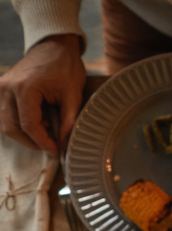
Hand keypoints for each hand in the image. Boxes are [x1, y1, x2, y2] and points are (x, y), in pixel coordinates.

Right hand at [0, 36, 85, 154]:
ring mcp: (0, 87)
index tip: (57, 151)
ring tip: (46, 130)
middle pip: (12, 128)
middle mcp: (6, 87)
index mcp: (25, 88)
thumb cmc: (65, 67)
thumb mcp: (73, 95)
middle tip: (52, 145)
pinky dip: (17, 124)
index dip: (43, 143)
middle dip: (32, 142)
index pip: (29, 125)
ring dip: (24, 134)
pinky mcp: (1, 88)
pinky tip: (36, 122)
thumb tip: (64, 144)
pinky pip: (4, 114)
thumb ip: (69, 121)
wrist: (53, 46)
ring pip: (5, 123)